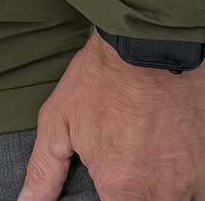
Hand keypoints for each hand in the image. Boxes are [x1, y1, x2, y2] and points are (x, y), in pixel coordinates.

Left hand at [19, 32, 204, 199]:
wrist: (148, 48)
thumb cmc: (100, 83)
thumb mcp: (58, 123)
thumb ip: (44, 171)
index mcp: (124, 189)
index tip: (106, 192)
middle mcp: (165, 192)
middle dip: (137, 196)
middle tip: (126, 170)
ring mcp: (196, 179)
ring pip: (182, 200)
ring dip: (164, 191)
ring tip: (147, 162)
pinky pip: (201, 188)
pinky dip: (187, 183)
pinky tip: (168, 161)